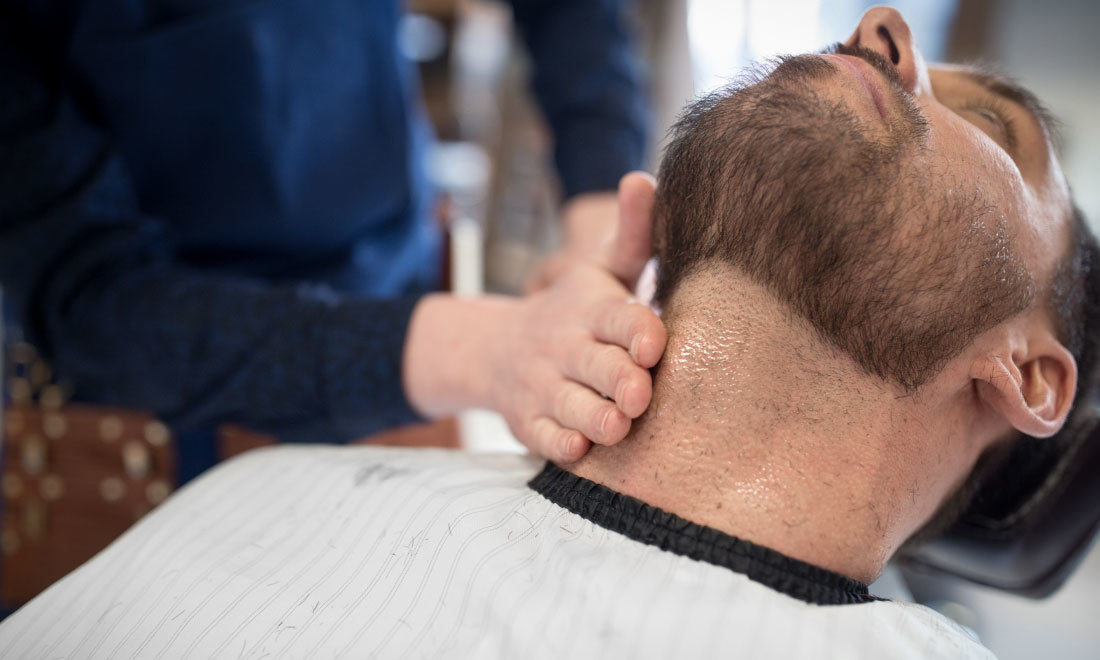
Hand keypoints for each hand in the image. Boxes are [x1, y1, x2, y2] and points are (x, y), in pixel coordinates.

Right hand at [403, 171, 664, 461]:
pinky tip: (577, 448)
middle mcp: (567, 348)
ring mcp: (544, 387)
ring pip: (572, 407)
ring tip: (617, 426)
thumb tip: (644, 178)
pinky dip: (559, 444)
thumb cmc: (576, 310)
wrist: (498, 349)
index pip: (617, 318)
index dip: (635, 331)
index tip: (652, 345)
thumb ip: (634, 233)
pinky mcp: (530, 423)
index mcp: (592, 310)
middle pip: (597, 367)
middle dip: (618, 380)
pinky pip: (543, 438)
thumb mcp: (602, 269)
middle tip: (639, 393)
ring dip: (595, 418)